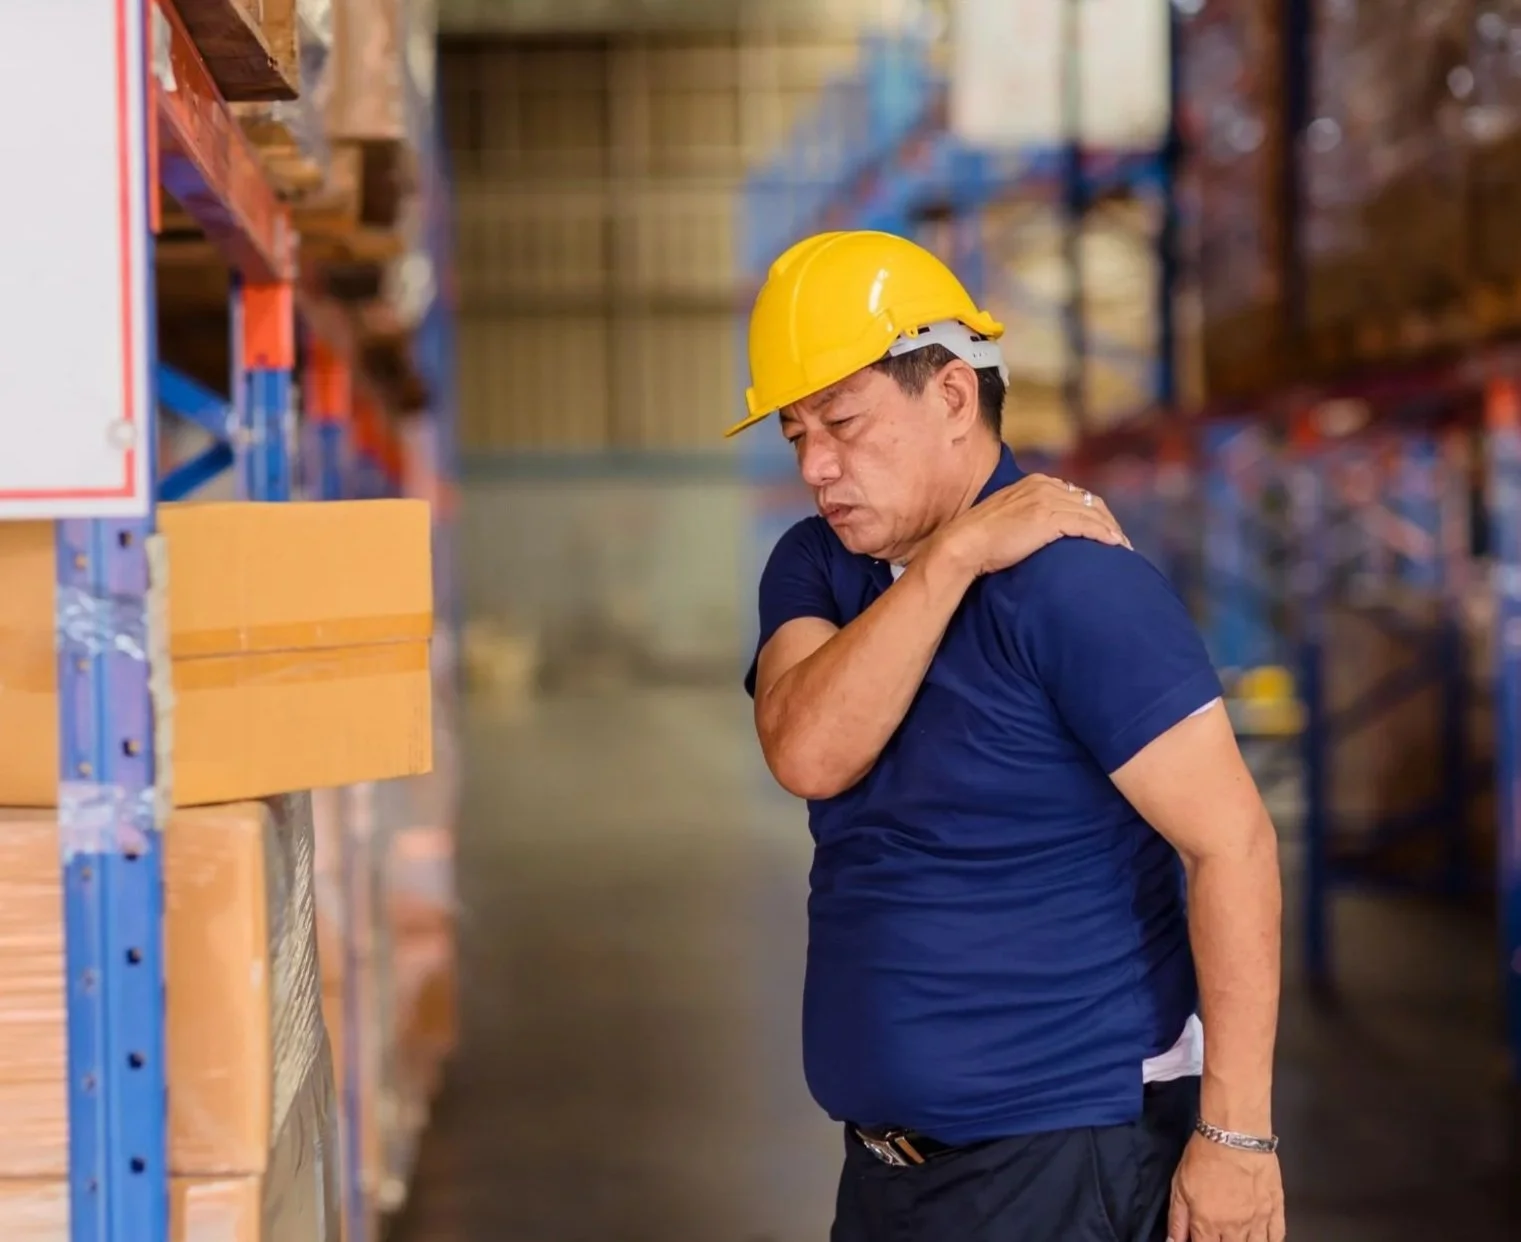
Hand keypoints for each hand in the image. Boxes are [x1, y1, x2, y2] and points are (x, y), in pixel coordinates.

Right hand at [937, 473, 1130, 578]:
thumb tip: (1042, 530)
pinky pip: (1086, 525)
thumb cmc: (982, 539)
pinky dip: (1104, 534)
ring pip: (1092, 512)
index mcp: (1035, 482)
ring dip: (1111, 529)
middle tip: (1119, 540)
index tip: (1104, 529)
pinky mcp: (1048, 519)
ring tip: (1123, 547)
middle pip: (1089, 501)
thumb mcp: (1009, 517)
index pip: (1076, 494)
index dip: (1094, 512)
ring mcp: (1046, 501)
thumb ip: (1029, 514)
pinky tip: (1115, 545)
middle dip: (1107, 520)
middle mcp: (1044, 486)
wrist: (965, 544)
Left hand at [1167, 1133, 1285, 1241]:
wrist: (1235, 1135)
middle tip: (1219, 1233)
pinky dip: (1270, 1241)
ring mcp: (1258, 1221)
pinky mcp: (1275, 1209)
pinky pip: (1277, 1236)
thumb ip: (1177, 1219)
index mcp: (1207, 1223)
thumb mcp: (1179, 1185)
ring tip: (1237, 1236)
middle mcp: (1234, 1229)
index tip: (1201, 1239)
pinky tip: (1261, 1238)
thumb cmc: (1204, 1156)